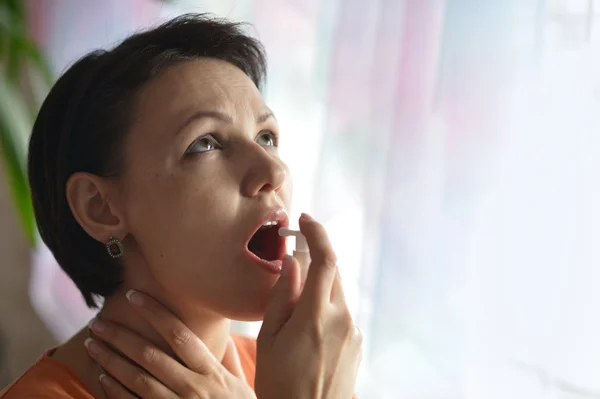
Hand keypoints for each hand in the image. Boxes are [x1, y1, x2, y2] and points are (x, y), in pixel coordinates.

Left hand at [85, 292, 255, 398]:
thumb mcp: (240, 385)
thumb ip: (227, 360)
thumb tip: (220, 334)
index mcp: (212, 373)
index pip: (180, 335)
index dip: (155, 313)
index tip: (133, 296)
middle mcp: (194, 388)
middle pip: (150, 355)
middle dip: (121, 336)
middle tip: (98, 322)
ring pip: (137, 379)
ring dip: (111, 360)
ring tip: (93, 344)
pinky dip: (115, 391)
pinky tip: (103, 377)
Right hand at [255, 213, 361, 398]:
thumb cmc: (281, 384)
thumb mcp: (269, 339)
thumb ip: (282, 295)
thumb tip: (292, 262)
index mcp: (317, 316)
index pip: (325, 259)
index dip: (316, 233)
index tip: (304, 219)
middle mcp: (342, 319)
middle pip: (333, 272)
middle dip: (314, 260)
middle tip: (291, 260)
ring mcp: (353, 332)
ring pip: (337, 292)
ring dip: (319, 285)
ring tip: (293, 310)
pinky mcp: (357, 343)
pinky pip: (342, 312)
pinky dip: (326, 305)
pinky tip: (307, 328)